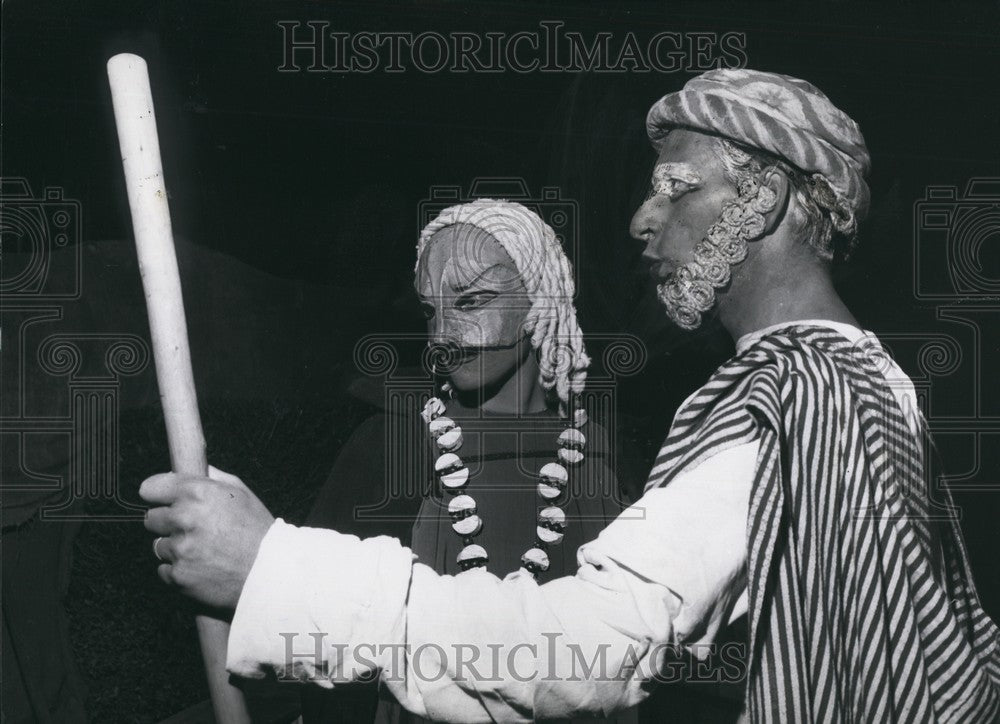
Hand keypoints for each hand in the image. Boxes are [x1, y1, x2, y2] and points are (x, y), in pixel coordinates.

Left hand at [140, 466, 274, 609]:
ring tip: (201, 550)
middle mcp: (184, 518)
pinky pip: (164, 569)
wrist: (270, 572)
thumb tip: (194, 468)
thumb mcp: (242, 494)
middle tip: (191, 528)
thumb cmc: (258, 531)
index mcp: (198, 493)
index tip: (162, 500)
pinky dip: (179, 570)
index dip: (157, 494)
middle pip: (151, 518)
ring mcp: (179, 549)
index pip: (150, 488)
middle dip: (168, 522)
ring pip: (159, 545)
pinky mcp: (177, 575)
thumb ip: (213, 478)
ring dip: (174, 547)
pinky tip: (201, 567)